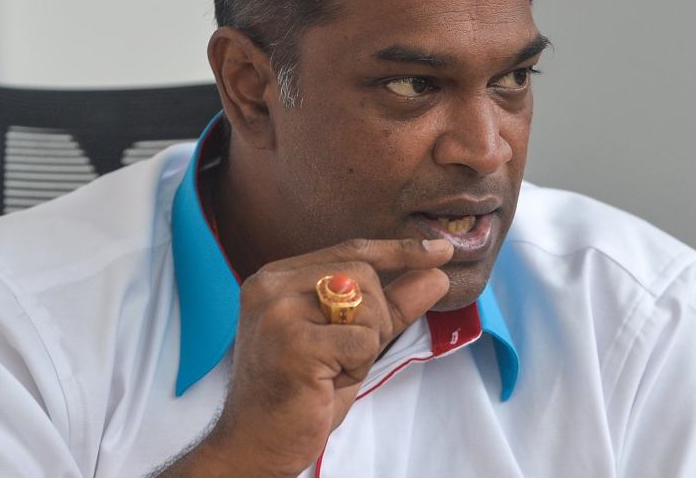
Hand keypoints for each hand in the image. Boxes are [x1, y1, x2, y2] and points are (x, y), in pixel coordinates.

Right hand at [160, 237, 451, 477]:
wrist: (255, 445)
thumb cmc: (298, 395)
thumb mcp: (350, 342)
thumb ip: (391, 305)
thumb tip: (436, 273)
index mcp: (277, 277)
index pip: (351, 250)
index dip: (399, 251)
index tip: (440, 251)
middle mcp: (271, 285)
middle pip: (363, 274)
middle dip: (376, 317)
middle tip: (347, 357)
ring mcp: (278, 312)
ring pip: (366, 305)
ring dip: (365, 346)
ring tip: (329, 371)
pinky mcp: (294, 343)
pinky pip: (363, 340)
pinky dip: (359, 365)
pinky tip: (326, 382)